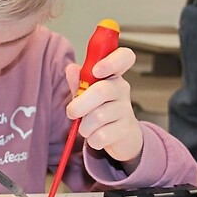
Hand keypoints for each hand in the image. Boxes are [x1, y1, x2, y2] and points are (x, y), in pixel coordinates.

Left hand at [64, 47, 142, 168]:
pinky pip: (101, 135)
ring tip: (85, 126)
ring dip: (84, 125)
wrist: (121, 135)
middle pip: (102, 91)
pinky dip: (92, 138)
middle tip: (71, 112)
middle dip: (81, 104)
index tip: (95, 70)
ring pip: (98, 116)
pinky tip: (95, 135)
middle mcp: (122, 89)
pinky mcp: (125, 130)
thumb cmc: (101, 108)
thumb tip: (71, 68)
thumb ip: (78, 81)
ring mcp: (126, 110)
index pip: (124, 57)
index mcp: (113, 75)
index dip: (111, 61)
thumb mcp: (87, 92)